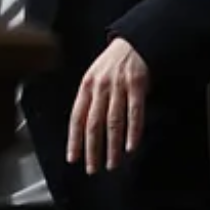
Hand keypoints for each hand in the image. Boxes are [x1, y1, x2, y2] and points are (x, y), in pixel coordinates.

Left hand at [67, 37, 148, 173]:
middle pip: (93, 124)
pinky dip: (133, 131)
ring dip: (112, 146)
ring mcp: (119, 86)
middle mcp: (100, 87)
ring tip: (112, 163)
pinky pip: (134, 112)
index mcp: (86, 86)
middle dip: (92, 149)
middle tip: (92, 168)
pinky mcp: (137, 85)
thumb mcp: (94, 77)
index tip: (73, 158)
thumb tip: (84, 130)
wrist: (133, 41)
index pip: (77, 117)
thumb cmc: (113, 63)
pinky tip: (130, 146)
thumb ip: (90, 100)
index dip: (74, 139)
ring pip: (113, 122)